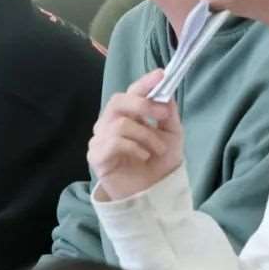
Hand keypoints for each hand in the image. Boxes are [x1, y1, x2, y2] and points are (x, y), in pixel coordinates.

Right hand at [87, 69, 184, 200]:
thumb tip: (165, 94)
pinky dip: (134, 147)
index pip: (131, 92)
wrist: (153, 194)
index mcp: (127, 115)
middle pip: (118, 101)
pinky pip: (114, 142)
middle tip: (163, 116)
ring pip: (120, 124)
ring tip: (157, 149)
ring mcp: (100, 139)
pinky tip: (143, 156)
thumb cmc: (159, 164)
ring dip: (146, 135)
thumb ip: (167, 114)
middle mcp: (110, 123)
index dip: (144, 83)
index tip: (161, 75)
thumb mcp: (172, 135)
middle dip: (143, 105)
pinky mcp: (96, 156)